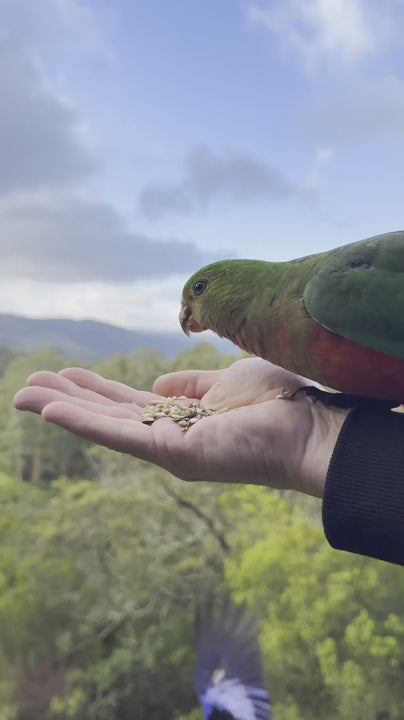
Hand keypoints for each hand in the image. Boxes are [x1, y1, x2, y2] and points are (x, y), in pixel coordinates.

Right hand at [13, 358, 348, 496]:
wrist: (311, 424)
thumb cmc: (278, 403)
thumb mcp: (224, 382)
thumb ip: (189, 385)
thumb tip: (156, 384)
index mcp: (181, 420)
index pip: (127, 403)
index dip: (93, 389)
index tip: (64, 374)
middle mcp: (169, 437)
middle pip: (107, 414)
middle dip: (66, 398)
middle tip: (27, 383)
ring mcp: (167, 448)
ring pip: (103, 424)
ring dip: (61, 408)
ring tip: (23, 393)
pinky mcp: (172, 453)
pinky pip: (117, 434)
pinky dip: (82, 421)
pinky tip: (50, 410)